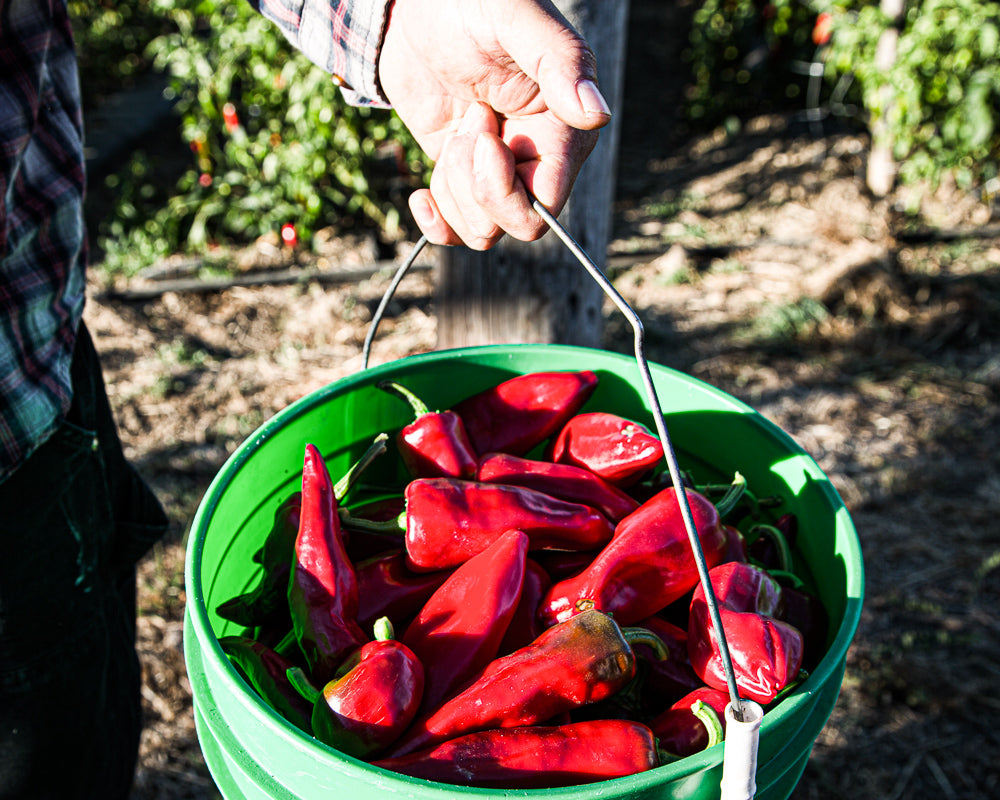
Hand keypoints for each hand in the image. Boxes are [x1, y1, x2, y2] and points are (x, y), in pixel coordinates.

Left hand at [378, 0, 610, 249]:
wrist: (416, 4)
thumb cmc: (474, 0)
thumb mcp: (517, 18)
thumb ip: (560, 61)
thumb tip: (597, 115)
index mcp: (563, 132)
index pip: (544, 206)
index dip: (503, 188)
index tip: (479, 135)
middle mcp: (536, 159)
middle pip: (512, 225)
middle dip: (475, 186)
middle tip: (469, 122)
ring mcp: (496, 172)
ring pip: (480, 231)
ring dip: (452, 187)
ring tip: (457, 125)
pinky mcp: (461, 177)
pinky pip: (455, 230)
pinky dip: (436, 223)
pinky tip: (421, 196)